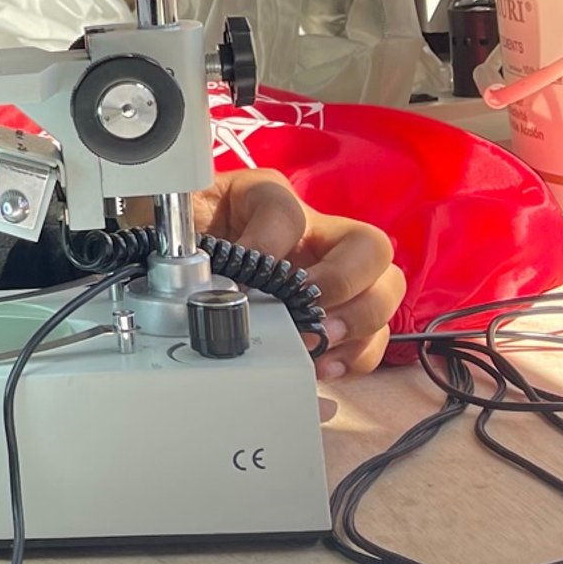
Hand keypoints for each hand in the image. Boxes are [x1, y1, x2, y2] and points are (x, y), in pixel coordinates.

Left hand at [193, 168, 405, 380]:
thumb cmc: (185, 237)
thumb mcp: (177, 221)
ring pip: (385, 287)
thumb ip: (180, 232)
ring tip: (321, 341)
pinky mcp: (337, 314)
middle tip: (309, 310)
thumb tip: (191, 269)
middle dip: (343, 282)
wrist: (182, 265)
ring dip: (359, 320)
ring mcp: (333, 273)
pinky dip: (356, 354)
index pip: (286, 211)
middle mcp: (313, 233)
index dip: (269, 245)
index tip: (245, 277)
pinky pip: (373, 334)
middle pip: (368, 244)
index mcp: (268, 198)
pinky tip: (322, 365)